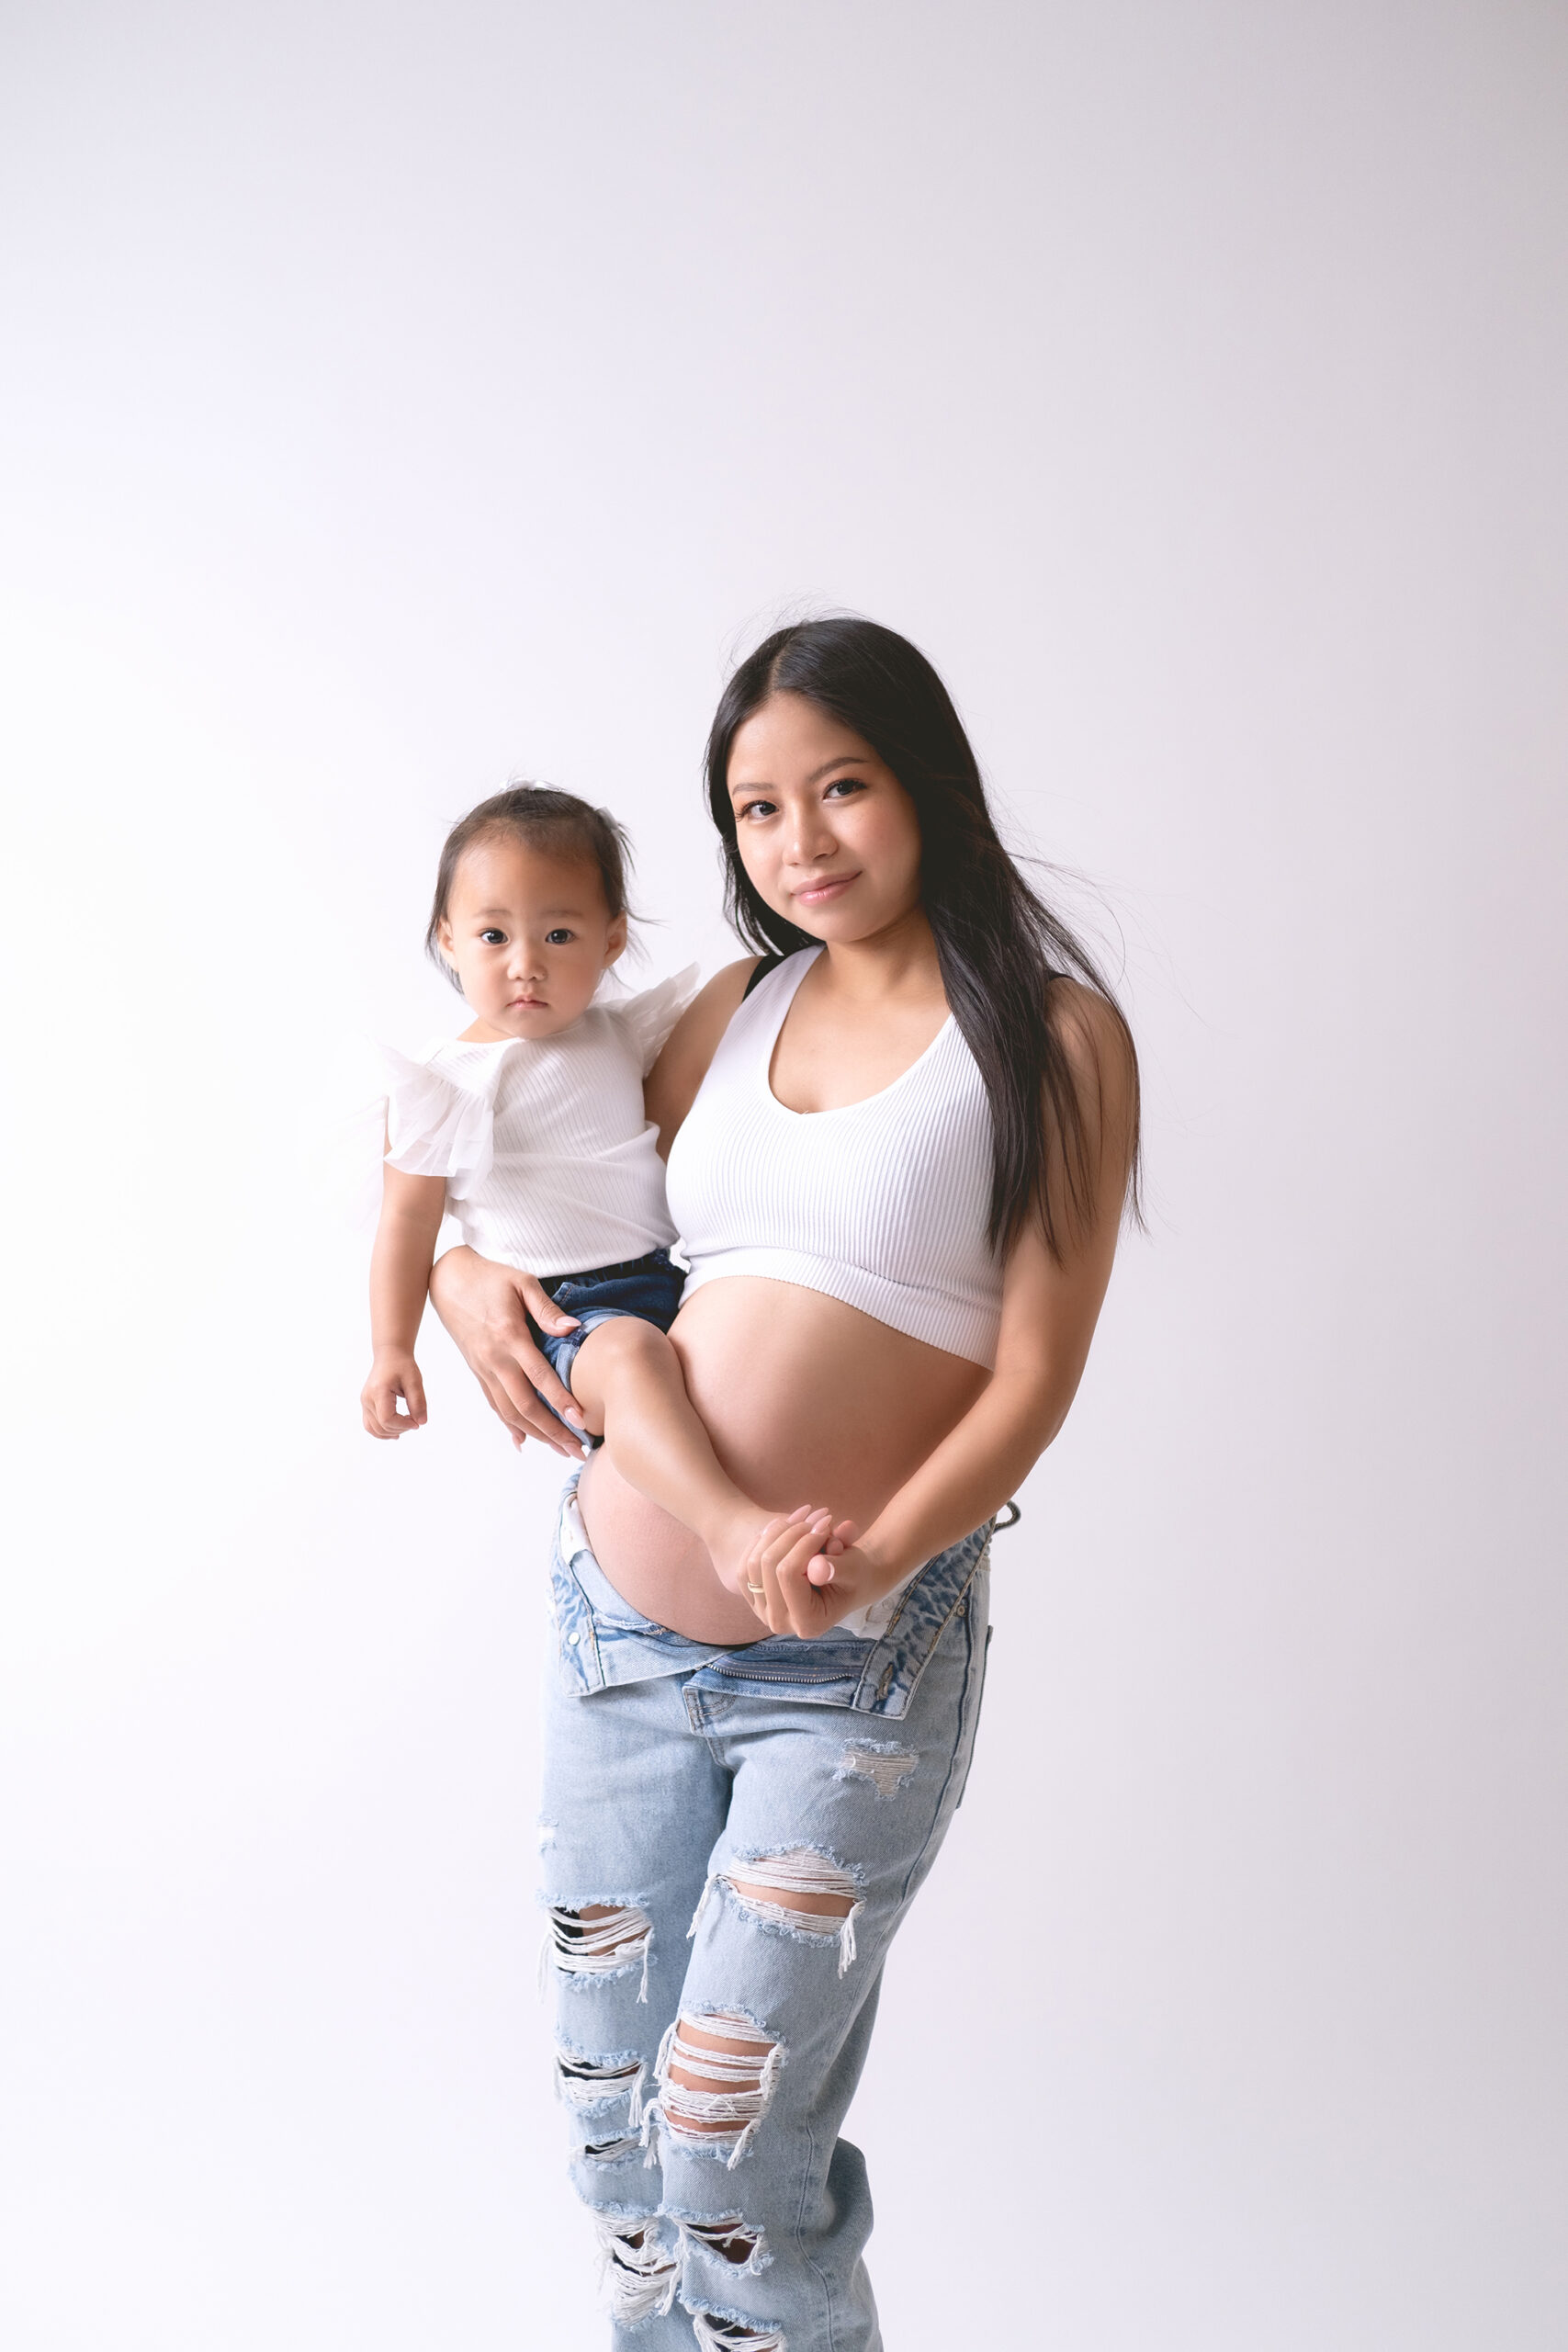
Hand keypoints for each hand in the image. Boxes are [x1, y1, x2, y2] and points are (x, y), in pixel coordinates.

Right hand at [362, 1349, 426, 1438]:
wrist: (390, 1355)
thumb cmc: (402, 1366)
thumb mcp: (414, 1381)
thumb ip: (418, 1402)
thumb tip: (421, 1423)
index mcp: (378, 1391)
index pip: (387, 1419)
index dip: (404, 1425)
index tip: (417, 1422)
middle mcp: (367, 1398)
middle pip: (381, 1426)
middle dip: (400, 1428)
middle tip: (415, 1420)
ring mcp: (364, 1402)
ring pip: (373, 1429)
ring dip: (391, 1432)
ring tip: (406, 1426)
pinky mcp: (366, 1404)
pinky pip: (370, 1425)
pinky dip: (382, 1431)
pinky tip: (396, 1431)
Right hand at [427, 1248, 587, 1456]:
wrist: (448, 1281)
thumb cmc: (490, 1278)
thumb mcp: (522, 1282)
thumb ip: (547, 1309)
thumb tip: (573, 1329)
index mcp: (510, 1337)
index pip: (539, 1377)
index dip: (560, 1401)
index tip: (580, 1420)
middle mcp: (495, 1359)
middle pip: (525, 1405)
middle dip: (553, 1431)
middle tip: (578, 1448)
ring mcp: (484, 1369)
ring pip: (510, 1412)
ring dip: (536, 1435)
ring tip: (561, 1449)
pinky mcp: (477, 1372)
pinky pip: (494, 1405)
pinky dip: (510, 1426)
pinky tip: (523, 1441)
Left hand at [741, 1508, 868, 1637]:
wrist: (847, 1581)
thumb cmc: (855, 1574)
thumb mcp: (855, 1570)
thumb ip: (839, 1569)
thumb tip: (816, 1568)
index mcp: (808, 1623)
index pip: (790, 1574)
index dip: (805, 1542)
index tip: (826, 1524)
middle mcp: (781, 1622)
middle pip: (769, 1565)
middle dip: (792, 1532)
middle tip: (817, 1516)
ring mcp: (762, 1611)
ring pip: (754, 1561)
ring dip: (777, 1532)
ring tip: (802, 1518)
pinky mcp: (753, 1597)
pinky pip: (746, 1563)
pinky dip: (763, 1540)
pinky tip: (783, 1527)